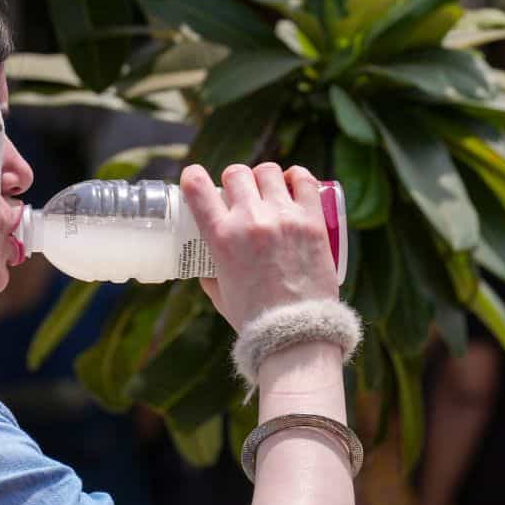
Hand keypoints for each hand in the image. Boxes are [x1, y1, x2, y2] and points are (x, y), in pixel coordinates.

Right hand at [180, 162, 337, 330]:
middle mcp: (250, 220)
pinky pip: (304, 180)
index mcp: (221, 237)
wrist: (296, 332)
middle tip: (239, 194)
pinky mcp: (312, 221)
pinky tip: (293, 183)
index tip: (196, 180)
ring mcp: (283, 218)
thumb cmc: (255, 319)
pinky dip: (296, 177)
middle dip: (233, 180)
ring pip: (268, 171)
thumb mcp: (219, 294)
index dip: (193, 176)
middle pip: (235, 173)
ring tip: (268, 190)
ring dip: (263, 177)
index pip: (196, 187)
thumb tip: (206, 264)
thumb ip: (209, 273)